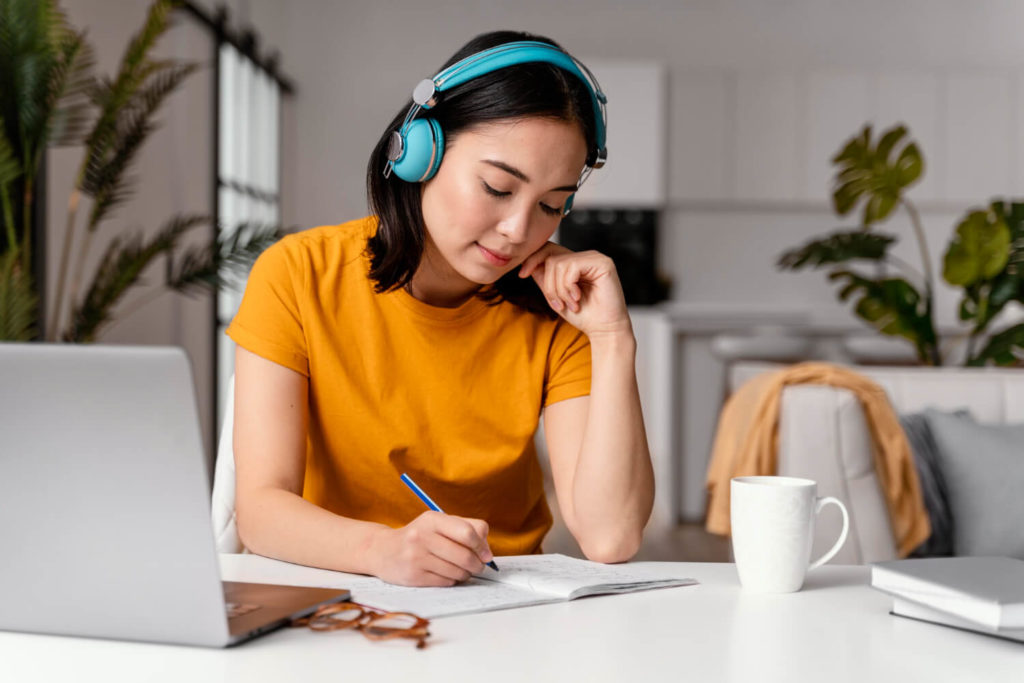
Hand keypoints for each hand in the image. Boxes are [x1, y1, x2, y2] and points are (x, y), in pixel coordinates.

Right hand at [370, 511, 493, 586]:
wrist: (384, 551)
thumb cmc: (420, 537)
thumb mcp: (439, 524)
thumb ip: (467, 529)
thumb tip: (487, 552)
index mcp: (432, 519)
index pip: (468, 532)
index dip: (482, 546)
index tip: (486, 554)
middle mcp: (422, 536)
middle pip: (465, 556)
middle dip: (477, 564)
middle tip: (478, 566)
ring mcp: (416, 557)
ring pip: (457, 571)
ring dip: (465, 574)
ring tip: (461, 570)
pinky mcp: (413, 576)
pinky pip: (446, 582)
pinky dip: (452, 580)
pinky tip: (446, 574)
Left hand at [518, 243, 631, 337]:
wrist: (604, 330)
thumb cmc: (583, 315)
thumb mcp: (555, 296)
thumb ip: (544, 279)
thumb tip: (527, 263)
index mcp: (575, 263)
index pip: (548, 250)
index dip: (532, 259)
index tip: (522, 274)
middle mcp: (585, 257)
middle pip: (551, 258)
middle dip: (549, 285)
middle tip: (558, 304)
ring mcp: (594, 258)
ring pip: (558, 263)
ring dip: (559, 289)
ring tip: (570, 304)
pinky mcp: (603, 263)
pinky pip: (572, 267)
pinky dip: (569, 286)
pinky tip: (578, 298)